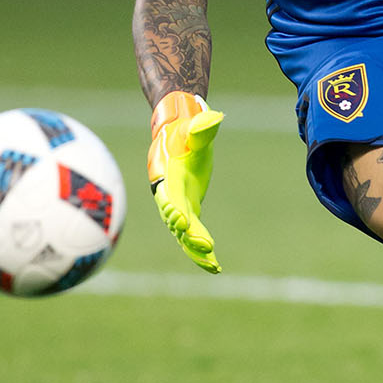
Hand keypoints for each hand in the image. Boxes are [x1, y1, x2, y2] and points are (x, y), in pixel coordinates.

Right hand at [146, 91, 224, 272]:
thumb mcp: (194, 129)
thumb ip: (202, 127)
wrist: (178, 137)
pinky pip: (191, 236)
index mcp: (167, 176)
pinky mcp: (188, 212)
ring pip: (183, 234)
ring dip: (196, 250)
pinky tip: (215, 266)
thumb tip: (215, 117)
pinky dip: (200, 251)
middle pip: (175, 219)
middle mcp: (169, 195)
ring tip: (214, 265)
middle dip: (189, 234)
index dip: (173, 209)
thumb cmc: (185, 131)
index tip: (181, 221)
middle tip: (206, 245)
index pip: (168, 195)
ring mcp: (177, 206)